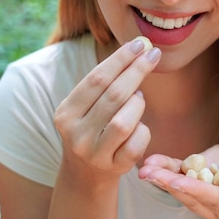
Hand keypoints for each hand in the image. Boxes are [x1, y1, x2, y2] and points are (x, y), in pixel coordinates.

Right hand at [54, 38, 160, 179]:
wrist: (86, 174)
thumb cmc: (92, 128)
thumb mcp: (86, 107)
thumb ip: (104, 84)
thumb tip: (139, 49)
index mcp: (66, 113)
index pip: (96, 79)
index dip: (120, 59)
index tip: (140, 44)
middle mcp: (75, 134)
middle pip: (113, 96)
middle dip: (136, 71)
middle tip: (153, 55)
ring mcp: (94, 153)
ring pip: (125, 122)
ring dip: (137, 105)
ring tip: (137, 99)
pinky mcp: (113, 168)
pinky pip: (136, 144)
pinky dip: (143, 131)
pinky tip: (139, 126)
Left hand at [138, 144, 218, 218]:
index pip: (212, 199)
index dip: (194, 189)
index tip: (178, 181)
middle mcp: (213, 209)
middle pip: (189, 195)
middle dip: (168, 183)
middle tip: (150, 174)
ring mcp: (200, 196)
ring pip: (178, 187)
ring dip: (160, 177)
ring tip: (145, 168)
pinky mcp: (192, 180)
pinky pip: (176, 174)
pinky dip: (163, 167)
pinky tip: (151, 161)